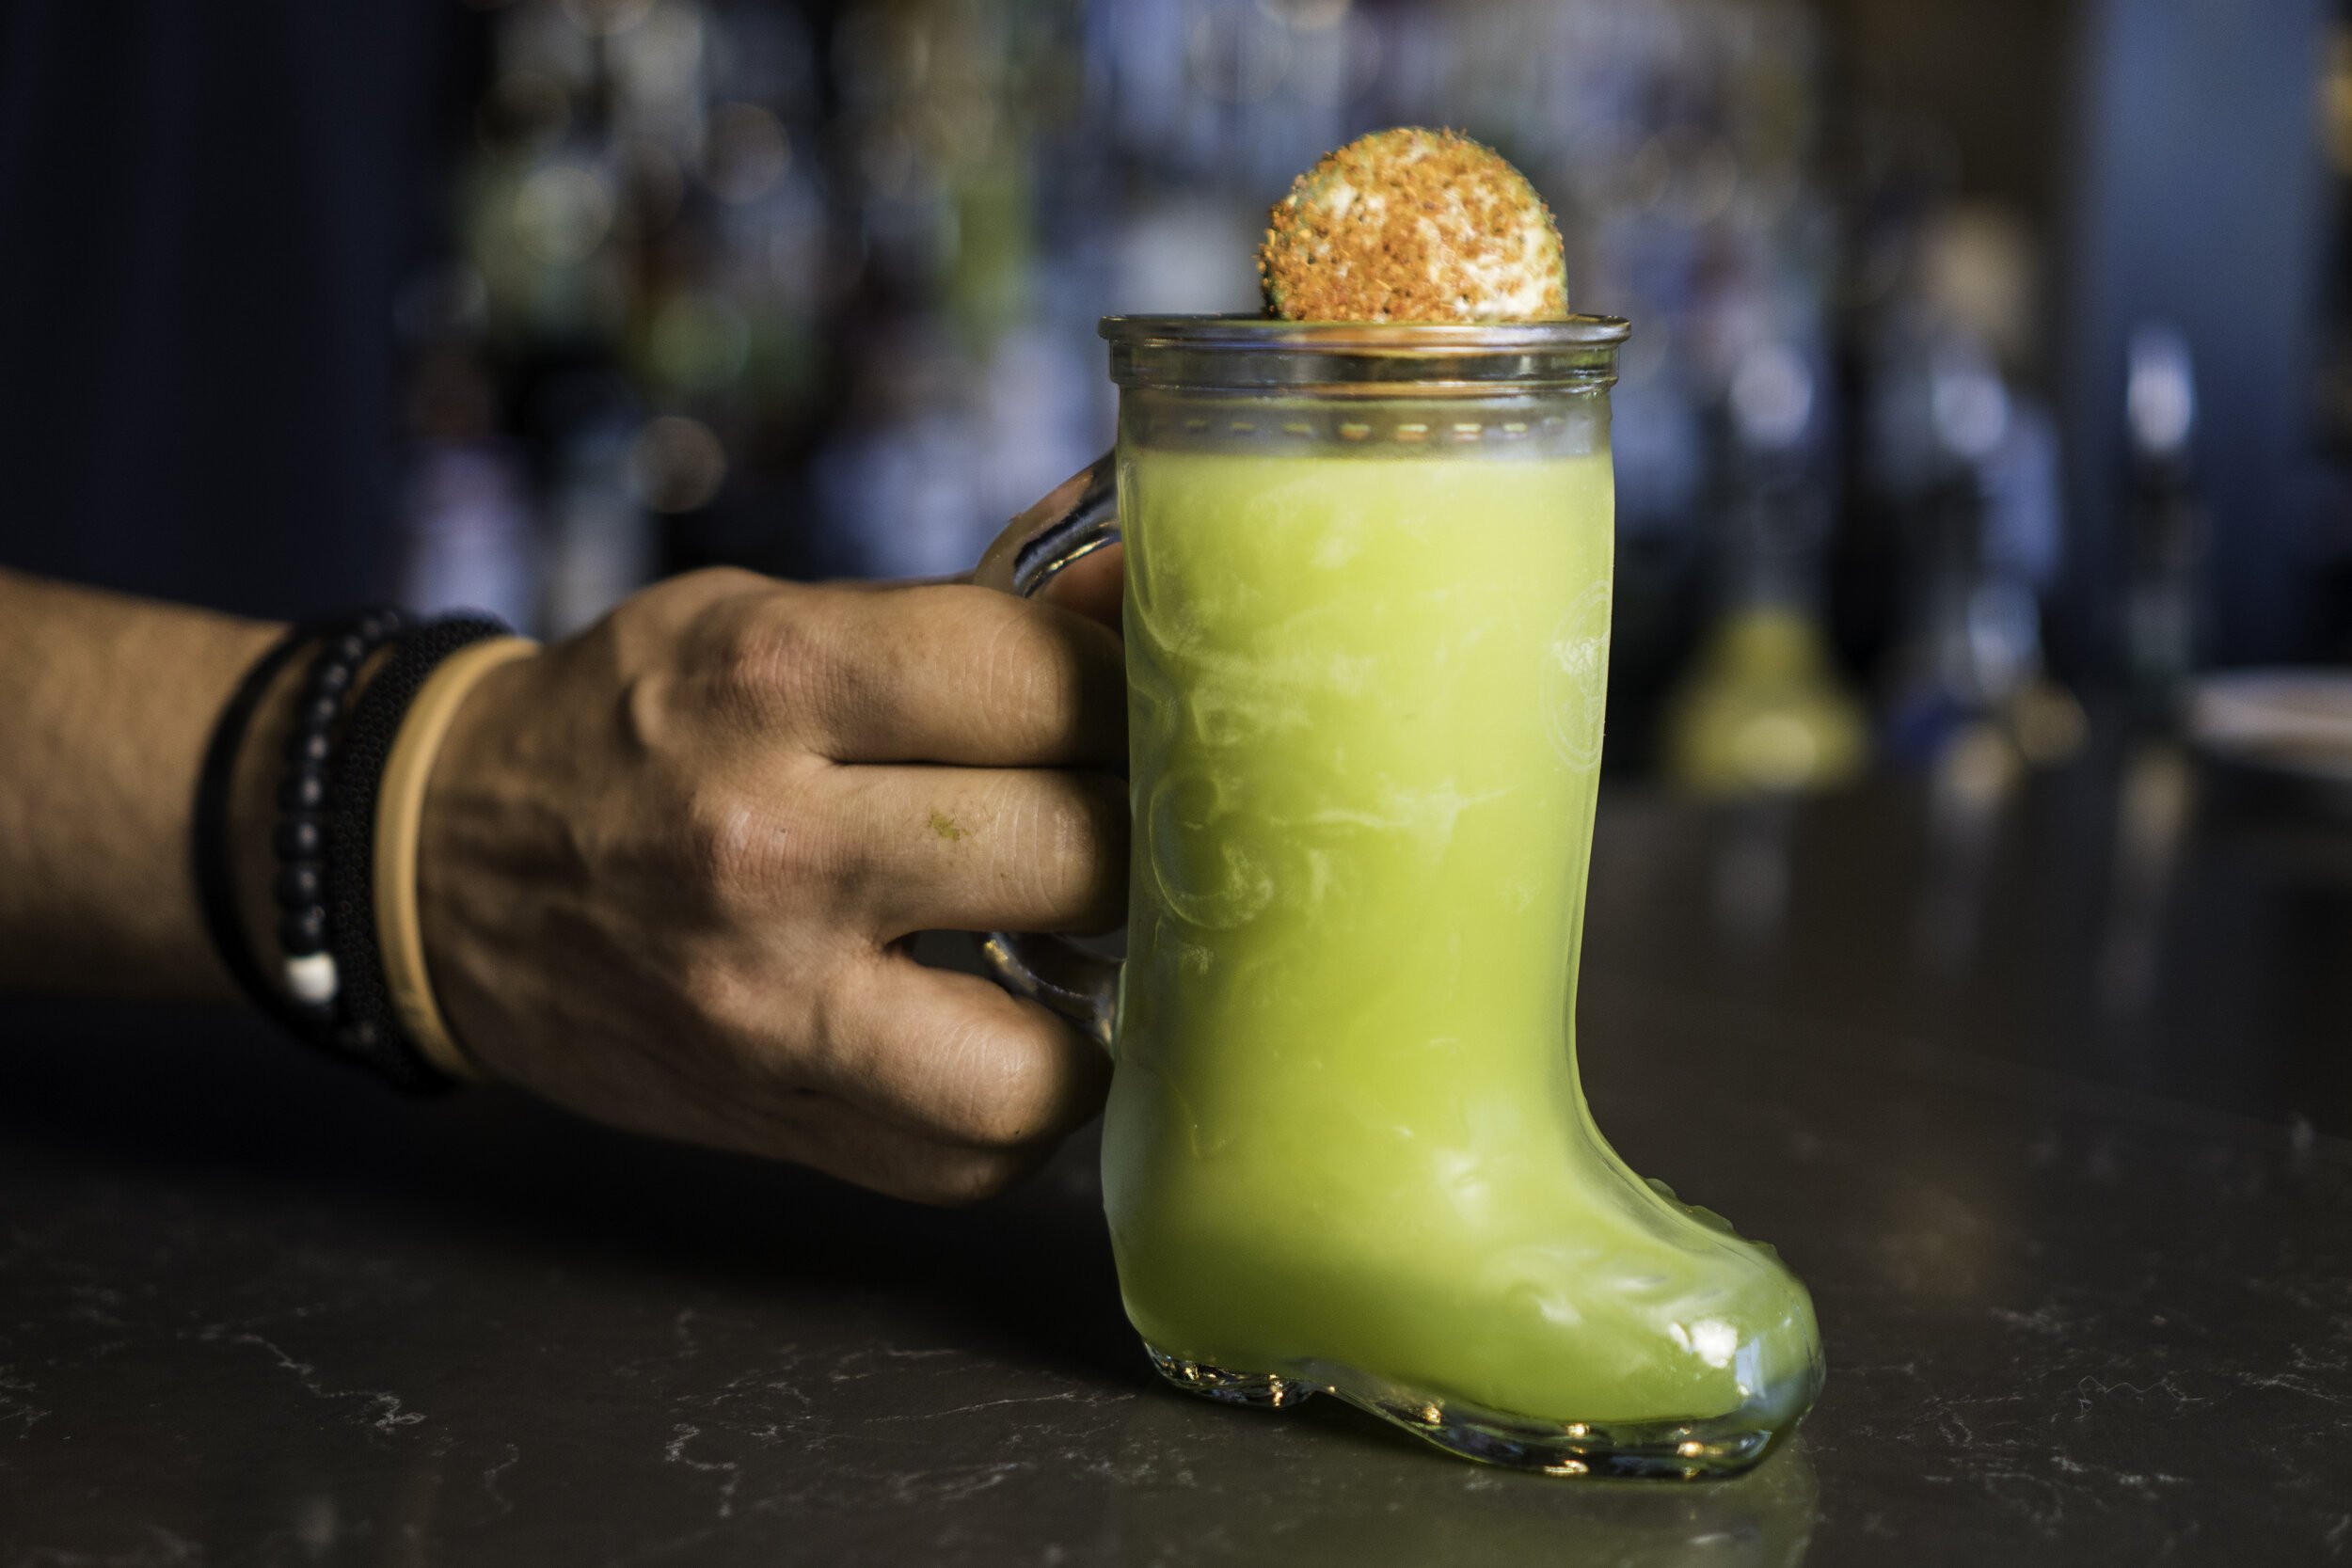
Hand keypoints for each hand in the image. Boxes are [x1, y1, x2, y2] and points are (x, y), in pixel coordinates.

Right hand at [415, 567, 1126, 1202]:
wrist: (449, 868)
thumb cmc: (641, 723)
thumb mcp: (775, 619)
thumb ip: (970, 616)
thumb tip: (1146, 586)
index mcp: (773, 680)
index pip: (1046, 680)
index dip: (1126, 687)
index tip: (1128, 701)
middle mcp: (769, 849)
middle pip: (1077, 854)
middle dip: (1134, 832)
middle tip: (1121, 817)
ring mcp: (771, 1009)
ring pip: (1049, 1057)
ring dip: (1099, 1001)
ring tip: (1076, 939)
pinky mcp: (778, 1123)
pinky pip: (976, 1154)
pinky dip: (1022, 1096)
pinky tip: (1003, 1023)